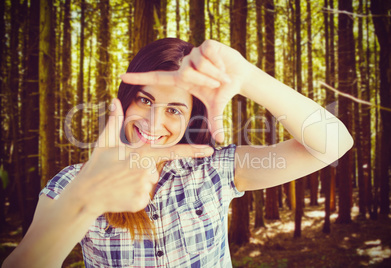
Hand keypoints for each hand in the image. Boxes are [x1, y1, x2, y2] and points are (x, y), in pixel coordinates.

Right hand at [72, 98, 213, 215]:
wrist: (85, 194)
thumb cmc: (96, 166)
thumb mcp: (105, 142)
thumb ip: (114, 122)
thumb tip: (114, 101)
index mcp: (141, 153)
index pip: (172, 151)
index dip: (193, 151)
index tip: (210, 150)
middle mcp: (146, 169)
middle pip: (155, 170)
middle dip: (142, 171)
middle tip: (122, 172)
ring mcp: (144, 187)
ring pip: (150, 184)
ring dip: (138, 183)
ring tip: (120, 183)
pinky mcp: (141, 201)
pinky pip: (144, 196)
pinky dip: (135, 196)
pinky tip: (122, 194)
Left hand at [120, 40, 250, 142]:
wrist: (239, 76)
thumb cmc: (224, 91)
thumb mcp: (216, 107)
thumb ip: (214, 122)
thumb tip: (219, 142)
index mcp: (182, 79)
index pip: (156, 78)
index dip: (140, 78)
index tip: (122, 77)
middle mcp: (185, 64)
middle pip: (186, 72)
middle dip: (205, 80)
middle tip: (218, 84)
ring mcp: (195, 53)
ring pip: (199, 63)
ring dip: (215, 73)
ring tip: (223, 75)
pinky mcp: (206, 44)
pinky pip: (209, 53)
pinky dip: (220, 63)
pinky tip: (224, 65)